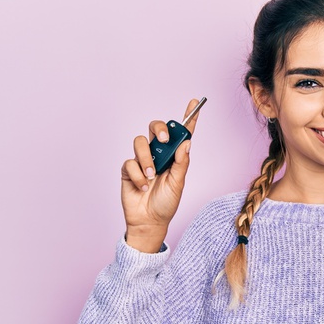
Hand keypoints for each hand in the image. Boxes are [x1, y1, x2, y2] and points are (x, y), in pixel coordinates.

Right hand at [120, 99, 201, 251]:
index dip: (189, 117)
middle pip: (155, 129)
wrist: (149, 221)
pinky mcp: (128, 169)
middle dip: (159, 129)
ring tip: (151, 175)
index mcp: (174, 156)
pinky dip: (137, 175)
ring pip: (140, 142)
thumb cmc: (166, 203)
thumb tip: (187, 143)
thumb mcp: (178, 184)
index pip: (182, 134)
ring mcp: (142, 160)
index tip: (195, 102)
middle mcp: (158, 154)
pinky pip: (130, 162)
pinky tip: (142, 186)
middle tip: (163, 139)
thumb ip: (182, 163)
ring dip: (146, 158)